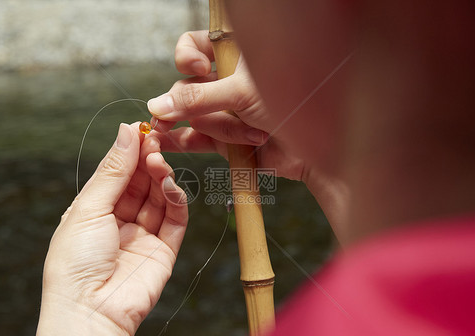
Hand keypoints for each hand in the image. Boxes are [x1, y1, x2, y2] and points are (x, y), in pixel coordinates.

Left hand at [34, 123, 187, 335]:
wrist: (90, 311)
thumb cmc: (75, 262)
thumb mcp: (88, 208)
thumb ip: (113, 170)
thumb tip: (126, 131)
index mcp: (94, 211)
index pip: (117, 174)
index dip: (129, 152)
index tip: (141, 130)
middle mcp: (119, 221)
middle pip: (140, 183)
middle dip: (147, 160)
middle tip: (156, 140)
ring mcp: (143, 236)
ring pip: (159, 197)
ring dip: (161, 176)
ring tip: (160, 161)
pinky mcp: (164, 250)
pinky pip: (175, 220)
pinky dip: (176, 200)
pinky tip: (171, 185)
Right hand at [146, 31, 348, 239]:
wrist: (316, 152)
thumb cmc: (290, 107)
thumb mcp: (242, 93)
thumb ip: (197, 98)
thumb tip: (158, 105)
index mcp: (235, 56)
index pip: (194, 45)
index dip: (187, 56)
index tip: (197, 69)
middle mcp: (226, 81)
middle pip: (188, 87)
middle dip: (205, 105)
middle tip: (207, 113)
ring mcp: (224, 111)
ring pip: (196, 118)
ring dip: (224, 130)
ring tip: (256, 135)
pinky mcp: (224, 139)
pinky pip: (195, 139)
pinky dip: (183, 143)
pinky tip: (166, 144)